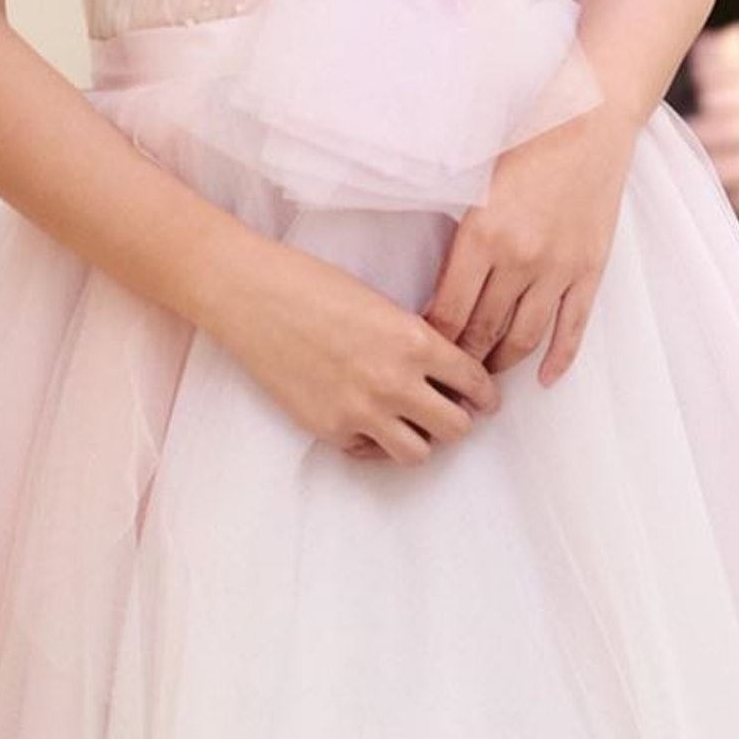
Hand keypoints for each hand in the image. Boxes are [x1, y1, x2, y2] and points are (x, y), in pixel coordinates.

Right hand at [206, 239, 500, 466]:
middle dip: (459, 418)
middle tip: (451, 410)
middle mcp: (395, 382)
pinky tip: (370, 421)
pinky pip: (371, 453)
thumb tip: (440, 370)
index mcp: (415, 340)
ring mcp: (362, 411)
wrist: (254, 297)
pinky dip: (376, 443)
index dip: (484, 392)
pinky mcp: (330, 429)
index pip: (474, 381)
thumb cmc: (314, 285)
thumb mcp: (380, 303)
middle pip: (457, 427)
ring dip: (421, 437)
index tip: (484, 398)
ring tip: (411, 422)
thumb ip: (414, 338)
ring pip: (419, 453)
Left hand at [419, 99, 640, 389]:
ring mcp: (559, 268)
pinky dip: (558, 359)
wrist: (591, 115)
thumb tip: (430, 275)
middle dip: (461, 362)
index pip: (448, 311)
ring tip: (485, 382)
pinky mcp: (591, 269)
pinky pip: (573, 327)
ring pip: (525, 338)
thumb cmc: (526, 135)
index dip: (431, 341)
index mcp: (483, 234)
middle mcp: (521, 259)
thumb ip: (458, 227)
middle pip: (483, 332)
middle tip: (447, 379)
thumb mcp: (475, 175)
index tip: (419, 353)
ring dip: (502, 365)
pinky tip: (544, 378)